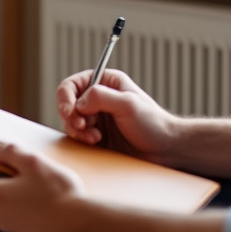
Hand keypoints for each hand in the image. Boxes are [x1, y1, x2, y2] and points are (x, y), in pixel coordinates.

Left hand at [0, 140, 86, 231]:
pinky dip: (23, 198)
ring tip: (32, 173)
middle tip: (5, 157)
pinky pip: (18, 210)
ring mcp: (12, 226)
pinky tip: (42, 191)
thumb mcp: (33, 163)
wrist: (82, 224)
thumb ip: (9, 152)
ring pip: (4, 199)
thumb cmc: (58, 192)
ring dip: (11, 186)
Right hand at [57, 69, 177, 163]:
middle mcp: (98, 98)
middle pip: (68, 104)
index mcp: (106, 82)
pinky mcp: (96, 135)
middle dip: (72, 117)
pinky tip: (97, 142)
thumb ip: (101, 97)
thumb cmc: (153, 123)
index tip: (69, 111)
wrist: (164, 149)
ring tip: (96, 137)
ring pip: (71, 121)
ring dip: (78, 130)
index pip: (73, 84)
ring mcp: (96, 117)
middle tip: (83, 127)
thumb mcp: (129, 104)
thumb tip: (79, 103)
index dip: (66, 97)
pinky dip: (82, 140)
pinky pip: (78, 136)